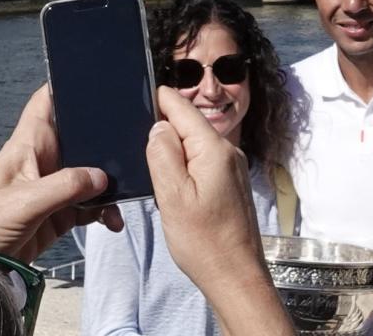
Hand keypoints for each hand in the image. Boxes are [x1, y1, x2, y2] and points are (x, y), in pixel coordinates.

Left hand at [0, 85, 122, 262]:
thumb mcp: (24, 202)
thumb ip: (65, 186)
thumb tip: (103, 177)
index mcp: (28, 145)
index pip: (45, 103)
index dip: (66, 85)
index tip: (98, 77)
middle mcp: (45, 160)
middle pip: (80, 136)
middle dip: (105, 138)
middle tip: (135, 138)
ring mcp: (55, 186)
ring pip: (92, 172)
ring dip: (110, 182)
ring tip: (127, 192)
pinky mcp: (62, 213)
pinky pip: (92, 204)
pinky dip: (105, 210)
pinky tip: (113, 221)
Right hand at [147, 86, 292, 334]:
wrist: (235, 276)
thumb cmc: (205, 243)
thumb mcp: (172, 196)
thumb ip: (162, 154)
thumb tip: (158, 127)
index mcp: (214, 149)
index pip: (182, 107)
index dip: (158, 100)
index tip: (136, 96)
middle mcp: (228, 152)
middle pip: (188, 123)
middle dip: (163, 129)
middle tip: (136, 146)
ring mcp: (232, 167)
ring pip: (194, 144)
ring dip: (172, 151)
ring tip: (152, 170)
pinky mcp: (230, 182)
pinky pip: (202, 161)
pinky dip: (184, 166)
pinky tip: (172, 186)